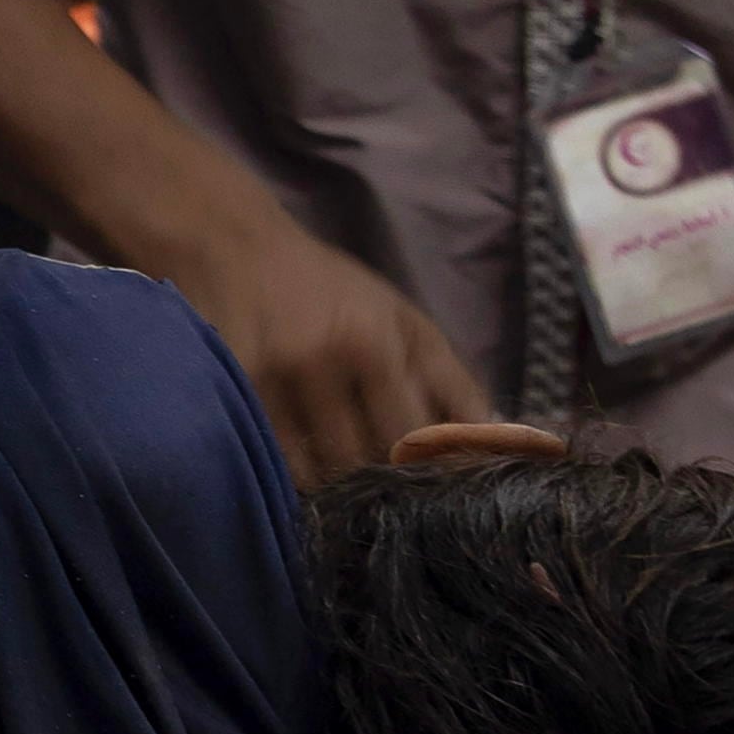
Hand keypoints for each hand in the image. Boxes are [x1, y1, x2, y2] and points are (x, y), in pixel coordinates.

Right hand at [176, 217, 489, 482]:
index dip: (425, 471)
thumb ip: (452, 382)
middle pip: (363, 461)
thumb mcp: (403, 320)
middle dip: (381, 478)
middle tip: (389, 485)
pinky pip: (275, 461)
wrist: (238, 246)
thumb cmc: (333, 289)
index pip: (412, 439)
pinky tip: (304, 458)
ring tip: (345, 473)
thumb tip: (499, 440)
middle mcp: (322, 361)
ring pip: (316, 470)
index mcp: (374, 342)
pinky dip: (296, 471)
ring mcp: (272, 379)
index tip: (433, 487)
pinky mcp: (235, 393)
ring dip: (337, 481)